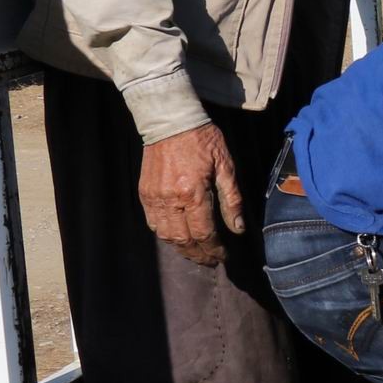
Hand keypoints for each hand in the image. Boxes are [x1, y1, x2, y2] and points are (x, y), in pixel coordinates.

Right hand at [139, 124, 244, 266]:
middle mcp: (170, 200)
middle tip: (211, 261)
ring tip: (197, 253)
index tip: (224, 256)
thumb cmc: (203, 140)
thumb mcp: (226, 166)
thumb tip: (238, 228)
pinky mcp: (144, 193)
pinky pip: (153, 223)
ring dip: (182, 248)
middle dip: (199, 254)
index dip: (215, 249)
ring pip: (166, 235)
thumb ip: (232, 200)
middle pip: (183, 239)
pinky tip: (178, 236)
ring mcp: (154, 198)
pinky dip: (166, 234)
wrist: (170, 121)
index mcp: (193, 193)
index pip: (205, 233)